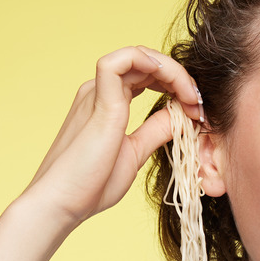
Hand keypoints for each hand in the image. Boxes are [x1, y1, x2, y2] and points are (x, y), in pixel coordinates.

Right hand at [20, 45, 201, 224]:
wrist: (60, 205)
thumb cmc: (91, 185)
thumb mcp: (135, 152)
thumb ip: (156, 130)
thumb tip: (180, 115)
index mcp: (108, 102)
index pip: (148, 75)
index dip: (177, 86)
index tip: (197, 112)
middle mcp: (100, 91)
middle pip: (146, 62)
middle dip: (180, 77)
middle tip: (199, 104)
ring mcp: (97, 92)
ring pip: (139, 56)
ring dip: (173, 71)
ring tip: (191, 97)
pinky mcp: (98, 100)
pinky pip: (122, 61)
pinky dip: (152, 63)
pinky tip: (173, 82)